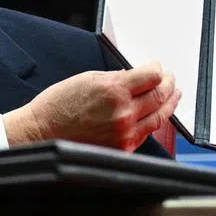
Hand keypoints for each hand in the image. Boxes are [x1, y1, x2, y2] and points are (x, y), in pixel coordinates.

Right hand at [4, 61, 181, 152]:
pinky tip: (156, 115)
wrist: (41, 134)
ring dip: (169, 103)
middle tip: (170, 80)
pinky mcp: (122, 149)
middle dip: (168, 84)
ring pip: (160, 117)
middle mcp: (123, 113)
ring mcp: (124, 133)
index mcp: (114, 91)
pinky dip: (154, 122)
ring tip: (173, 96)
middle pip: (161, 95)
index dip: (158, 69)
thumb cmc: (57, 106)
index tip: (157, 67)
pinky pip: (146, 133)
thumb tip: (135, 78)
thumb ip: (116, 78)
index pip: (153, 76)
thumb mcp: (87, 80)